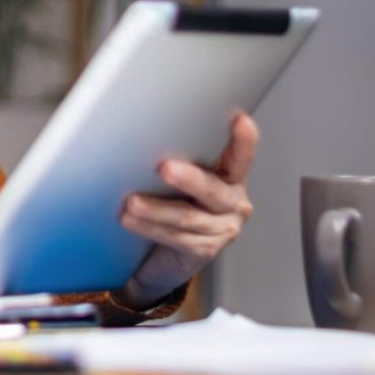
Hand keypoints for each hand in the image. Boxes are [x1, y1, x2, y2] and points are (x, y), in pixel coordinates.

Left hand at [114, 113, 258, 310]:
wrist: (169, 252)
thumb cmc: (175, 201)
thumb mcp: (181, 176)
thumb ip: (178, 157)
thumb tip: (145, 132)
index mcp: (230, 176)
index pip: (240, 157)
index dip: (244, 141)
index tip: (241, 122)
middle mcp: (233, 202)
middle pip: (212, 189)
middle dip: (188, 179)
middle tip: (165, 168)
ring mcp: (222, 228)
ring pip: (187, 217)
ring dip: (156, 209)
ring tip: (132, 202)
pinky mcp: (205, 250)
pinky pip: (176, 238)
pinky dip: (150, 228)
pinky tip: (131, 221)